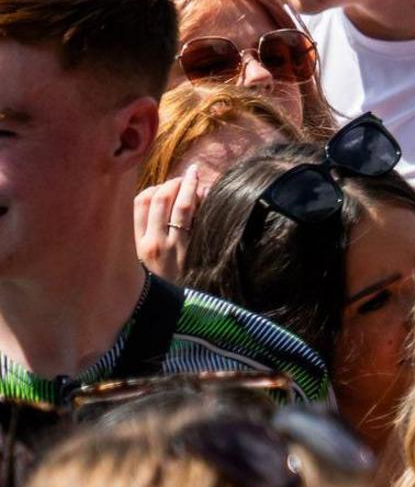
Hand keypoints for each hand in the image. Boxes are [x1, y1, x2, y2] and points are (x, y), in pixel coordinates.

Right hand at [134, 166, 210, 280]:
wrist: (171, 311)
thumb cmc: (157, 284)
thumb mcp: (139, 262)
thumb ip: (142, 235)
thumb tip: (156, 203)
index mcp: (135, 244)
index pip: (138, 203)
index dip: (152, 188)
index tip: (162, 186)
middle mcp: (152, 243)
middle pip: (160, 199)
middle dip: (172, 182)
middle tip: (183, 177)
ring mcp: (174, 246)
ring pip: (181, 206)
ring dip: (189, 185)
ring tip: (195, 175)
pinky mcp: (193, 251)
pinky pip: (198, 219)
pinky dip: (203, 201)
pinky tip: (208, 192)